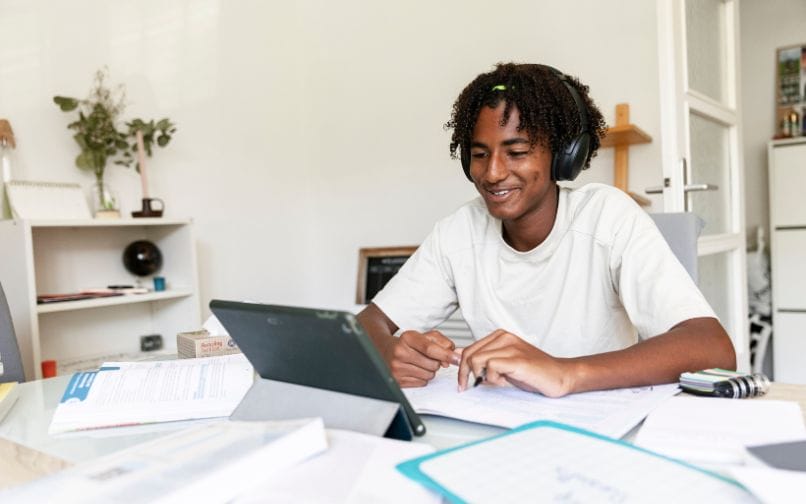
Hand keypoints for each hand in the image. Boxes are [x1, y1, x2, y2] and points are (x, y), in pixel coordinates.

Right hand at [385, 330, 458, 387]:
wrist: (386, 351)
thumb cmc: (408, 344)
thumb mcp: (424, 336)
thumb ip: (442, 342)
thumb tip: (452, 356)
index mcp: (407, 338)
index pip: (430, 348)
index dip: (446, 354)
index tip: (457, 359)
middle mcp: (400, 352)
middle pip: (433, 364)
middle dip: (436, 362)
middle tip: (428, 357)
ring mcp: (397, 368)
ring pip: (429, 375)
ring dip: (430, 370)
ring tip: (420, 363)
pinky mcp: (398, 380)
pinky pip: (422, 383)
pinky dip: (422, 378)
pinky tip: (415, 370)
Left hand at [457, 329, 573, 396]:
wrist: (559, 375)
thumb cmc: (533, 372)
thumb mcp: (502, 364)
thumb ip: (483, 359)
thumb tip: (459, 357)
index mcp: (500, 336)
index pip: (469, 349)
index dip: (462, 367)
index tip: (463, 382)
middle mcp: (504, 337)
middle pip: (470, 354)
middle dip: (465, 374)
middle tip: (470, 386)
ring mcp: (511, 347)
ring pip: (477, 360)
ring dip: (482, 376)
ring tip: (497, 381)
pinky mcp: (517, 359)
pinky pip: (491, 367)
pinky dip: (493, 379)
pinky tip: (505, 381)